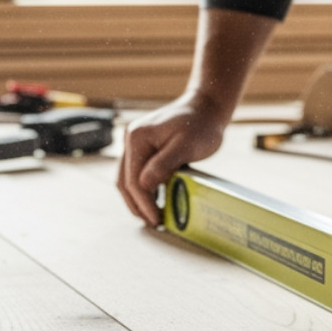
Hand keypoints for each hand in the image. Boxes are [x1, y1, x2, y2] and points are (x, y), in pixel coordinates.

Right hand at [117, 94, 228, 225]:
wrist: (206, 107)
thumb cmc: (201, 125)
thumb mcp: (187, 146)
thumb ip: (164, 164)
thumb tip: (145, 185)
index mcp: (138, 138)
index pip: (134, 179)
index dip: (144, 203)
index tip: (155, 219)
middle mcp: (131, 139)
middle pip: (125, 181)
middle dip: (137, 205)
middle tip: (152, 223)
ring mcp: (135, 143)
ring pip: (128, 178)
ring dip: (137, 199)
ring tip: (151, 216)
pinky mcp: (143, 148)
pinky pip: (137, 172)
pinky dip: (143, 189)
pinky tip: (154, 200)